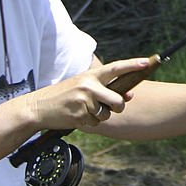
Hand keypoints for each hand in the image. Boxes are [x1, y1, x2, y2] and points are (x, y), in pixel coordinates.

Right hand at [23, 58, 149, 128]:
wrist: (39, 107)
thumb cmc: (64, 96)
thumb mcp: (83, 87)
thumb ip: (106, 89)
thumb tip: (130, 95)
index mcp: (90, 75)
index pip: (116, 68)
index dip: (132, 65)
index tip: (146, 62)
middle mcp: (89, 85)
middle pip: (118, 100)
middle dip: (118, 107)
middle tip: (110, 107)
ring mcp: (84, 100)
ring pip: (107, 114)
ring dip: (99, 116)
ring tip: (84, 110)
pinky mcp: (80, 115)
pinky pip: (95, 123)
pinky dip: (89, 122)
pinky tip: (77, 116)